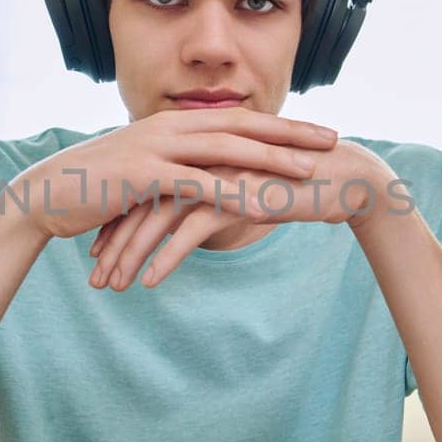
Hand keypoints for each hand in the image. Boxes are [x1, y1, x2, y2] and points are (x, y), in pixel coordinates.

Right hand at [6, 107, 339, 241]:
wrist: (47, 195)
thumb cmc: (97, 188)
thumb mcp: (145, 172)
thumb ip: (177, 169)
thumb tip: (207, 177)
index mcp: (174, 122)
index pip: (238, 117)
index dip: (281, 122)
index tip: (317, 130)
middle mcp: (170, 126)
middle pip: (242, 125)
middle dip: (290, 132)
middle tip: (333, 140)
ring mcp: (157, 148)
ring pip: (226, 150)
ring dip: (271, 160)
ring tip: (309, 171)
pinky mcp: (144, 176)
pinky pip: (198, 185)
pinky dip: (233, 195)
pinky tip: (263, 209)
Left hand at [87, 141, 399, 289]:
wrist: (345, 179)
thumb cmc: (297, 188)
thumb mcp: (247, 192)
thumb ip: (217, 198)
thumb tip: (193, 221)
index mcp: (198, 155)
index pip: (146, 190)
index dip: (120, 223)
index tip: (101, 254)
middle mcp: (201, 159)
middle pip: (143, 202)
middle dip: (115, 243)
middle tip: (96, 277)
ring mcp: (216, 174)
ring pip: (159, 216)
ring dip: (132, 254)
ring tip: (114, 286)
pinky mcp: (235, 193)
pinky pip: (190, 229)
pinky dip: (166, 257)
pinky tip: (150, 282)